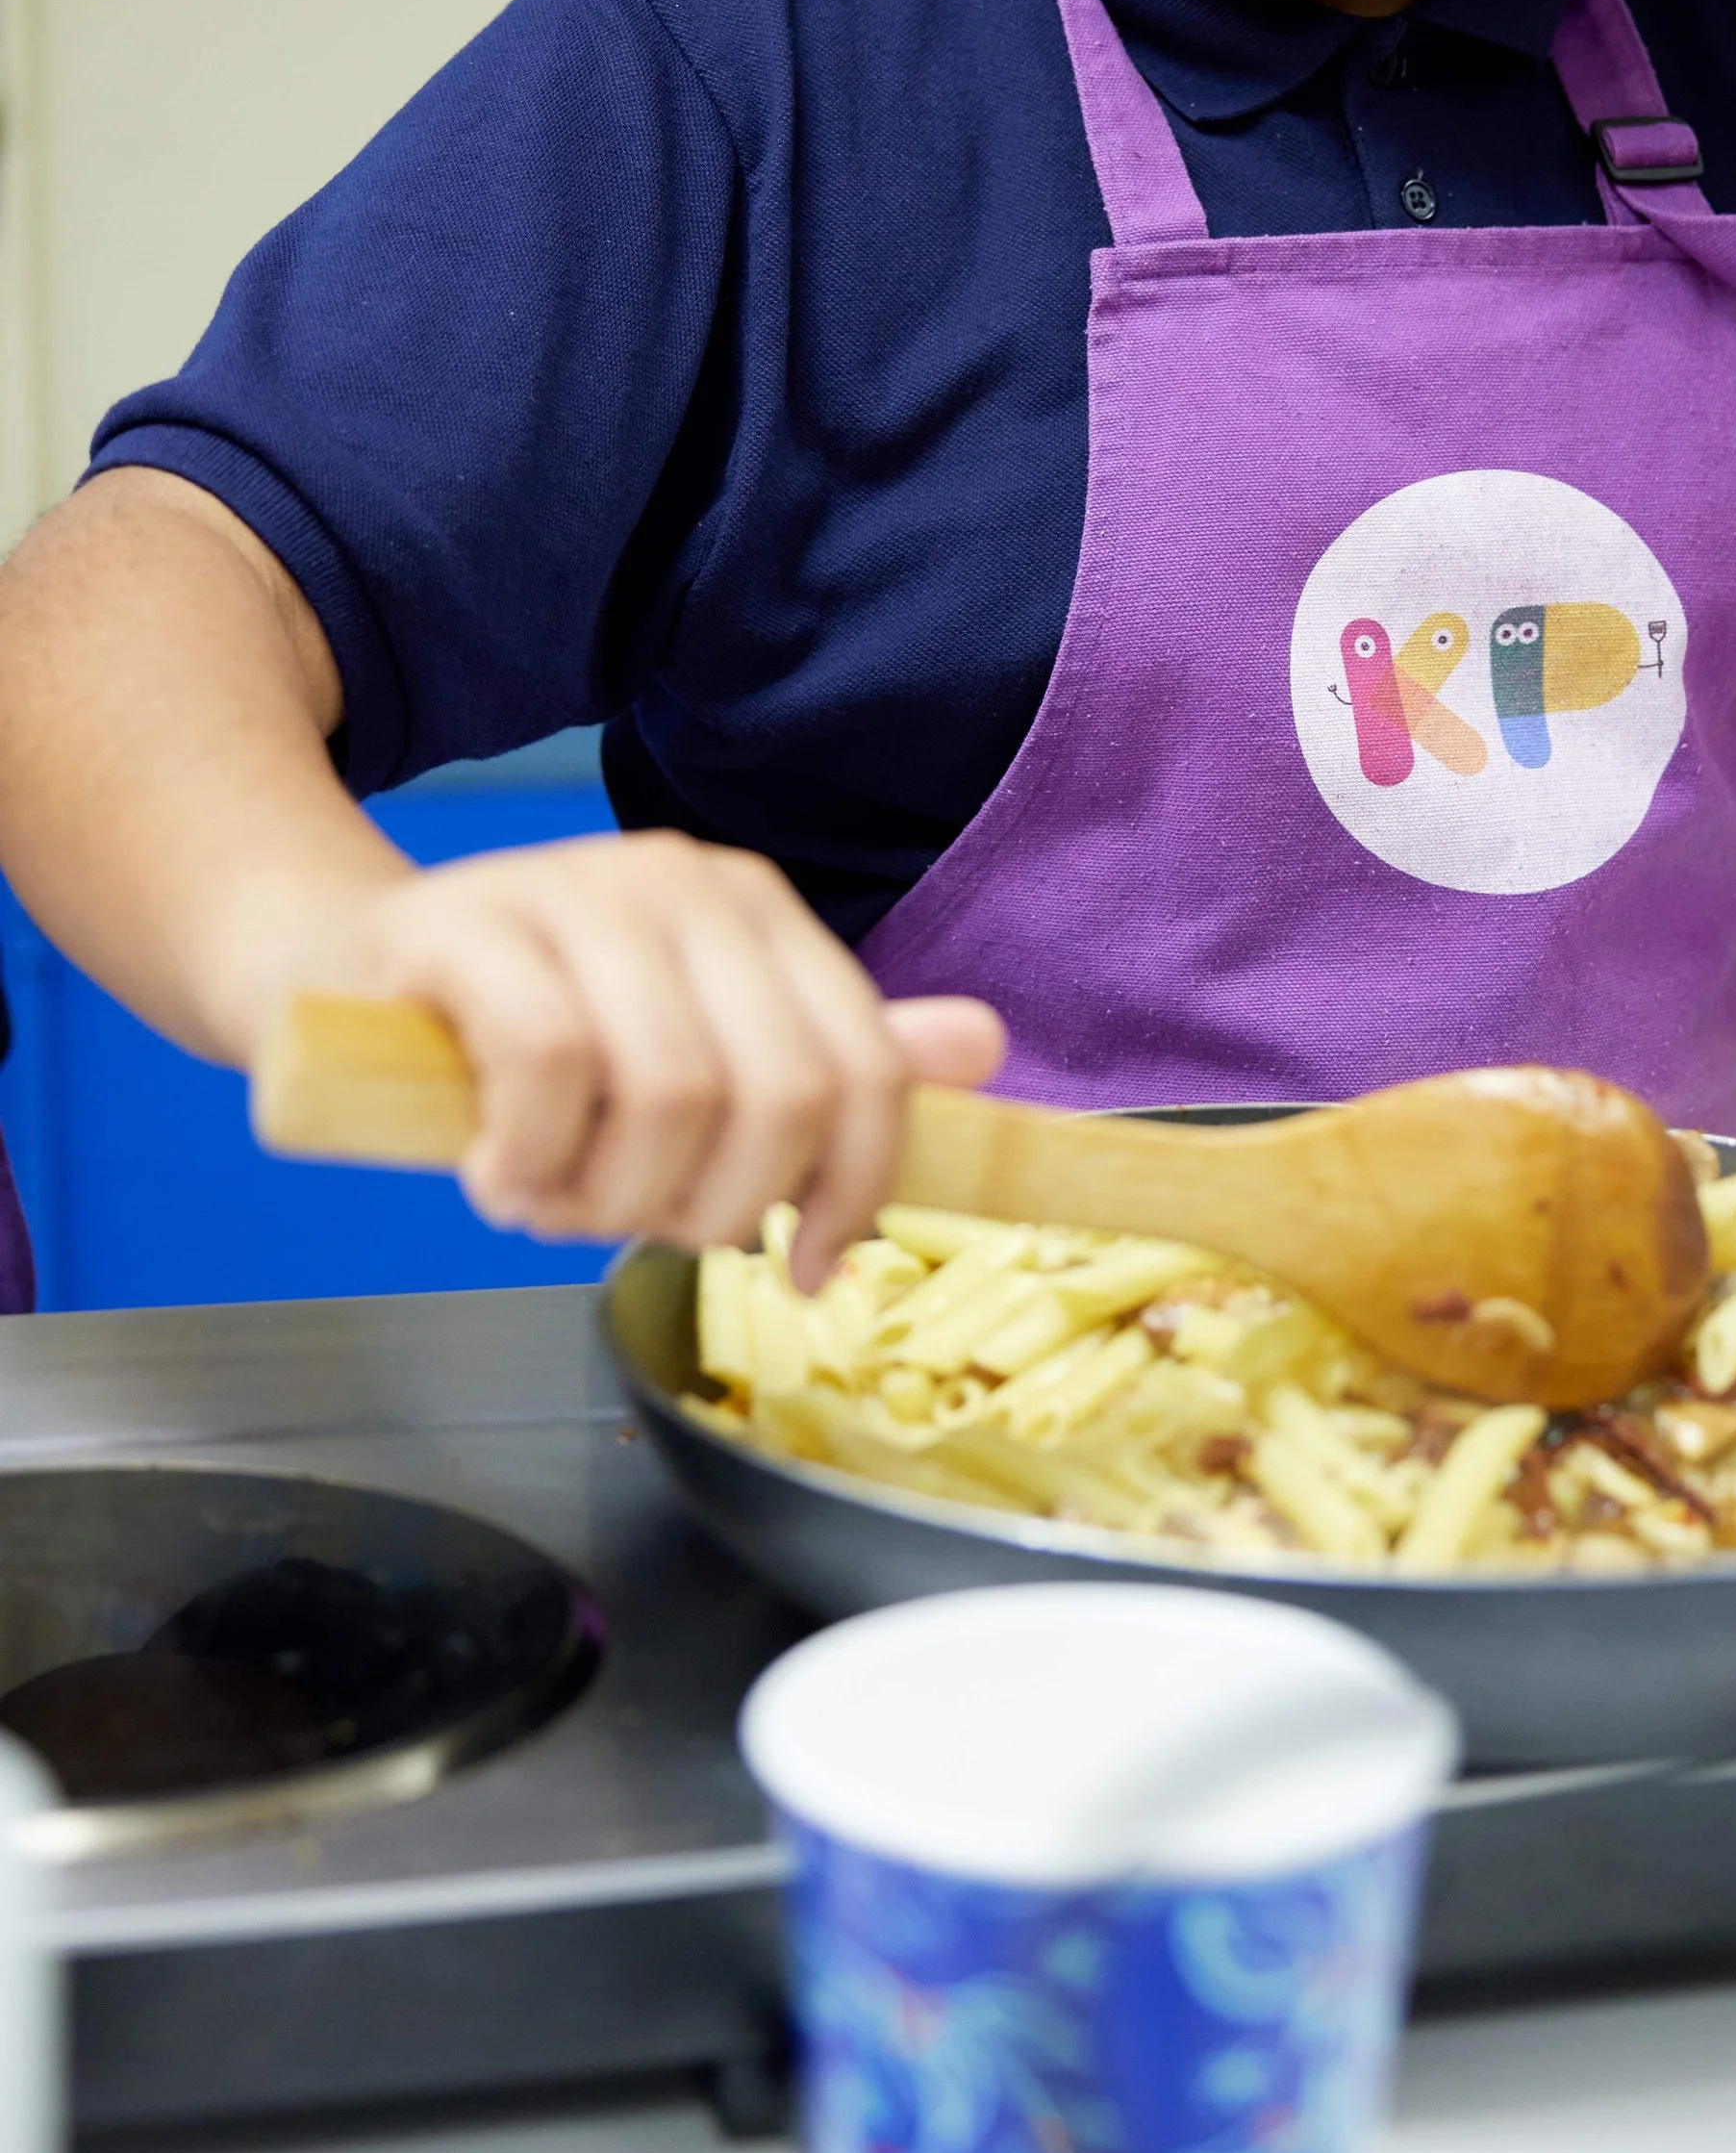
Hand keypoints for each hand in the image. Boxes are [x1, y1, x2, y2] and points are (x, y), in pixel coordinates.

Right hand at [264, 832, 1002, 1275]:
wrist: (335, 972)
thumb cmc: (523, 1030)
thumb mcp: (688, 1042)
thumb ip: (823, 1056)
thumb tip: (983, 1047)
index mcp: (753, 912)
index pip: (863, 1069)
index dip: (854, 1192)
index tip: (810, 1267)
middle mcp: (680, 884)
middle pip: (777, 1096)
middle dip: (716, 1208)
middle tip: (635, 1227)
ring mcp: (572, 893)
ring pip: (670, 1090)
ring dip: (611, 1197)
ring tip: (552, 1202)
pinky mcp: (467, 927)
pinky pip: (549, 1067)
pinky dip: (534, 1159)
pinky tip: (500, 1177)